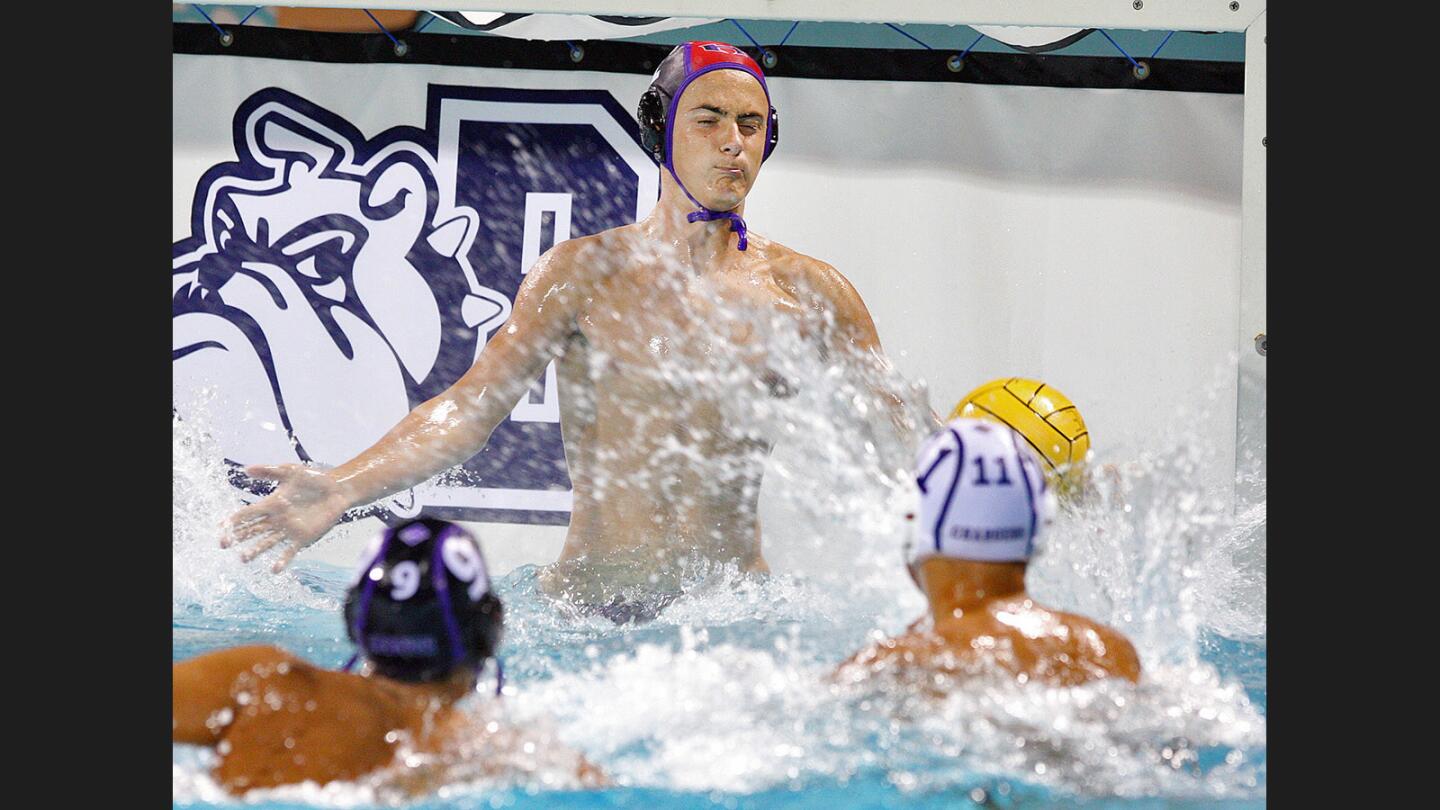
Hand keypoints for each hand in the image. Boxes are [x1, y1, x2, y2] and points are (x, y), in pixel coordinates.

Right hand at [221, 464, 351, 571]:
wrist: (338, 489)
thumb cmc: (314, 479)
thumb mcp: (290, 472)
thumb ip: (269, 471)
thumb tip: (246, 469)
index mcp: (271, 504)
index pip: (248, 514)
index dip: (234, 520)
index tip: (219, 527)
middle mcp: (277, 519)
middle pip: (253, 530)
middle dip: (237, 537)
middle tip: (223, 544)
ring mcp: (289, 530)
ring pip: (267, 543)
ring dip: (255, 551)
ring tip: (243, 558)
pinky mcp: (303, 538)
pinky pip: (290, 551)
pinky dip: (282, 560)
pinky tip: (274, 569)